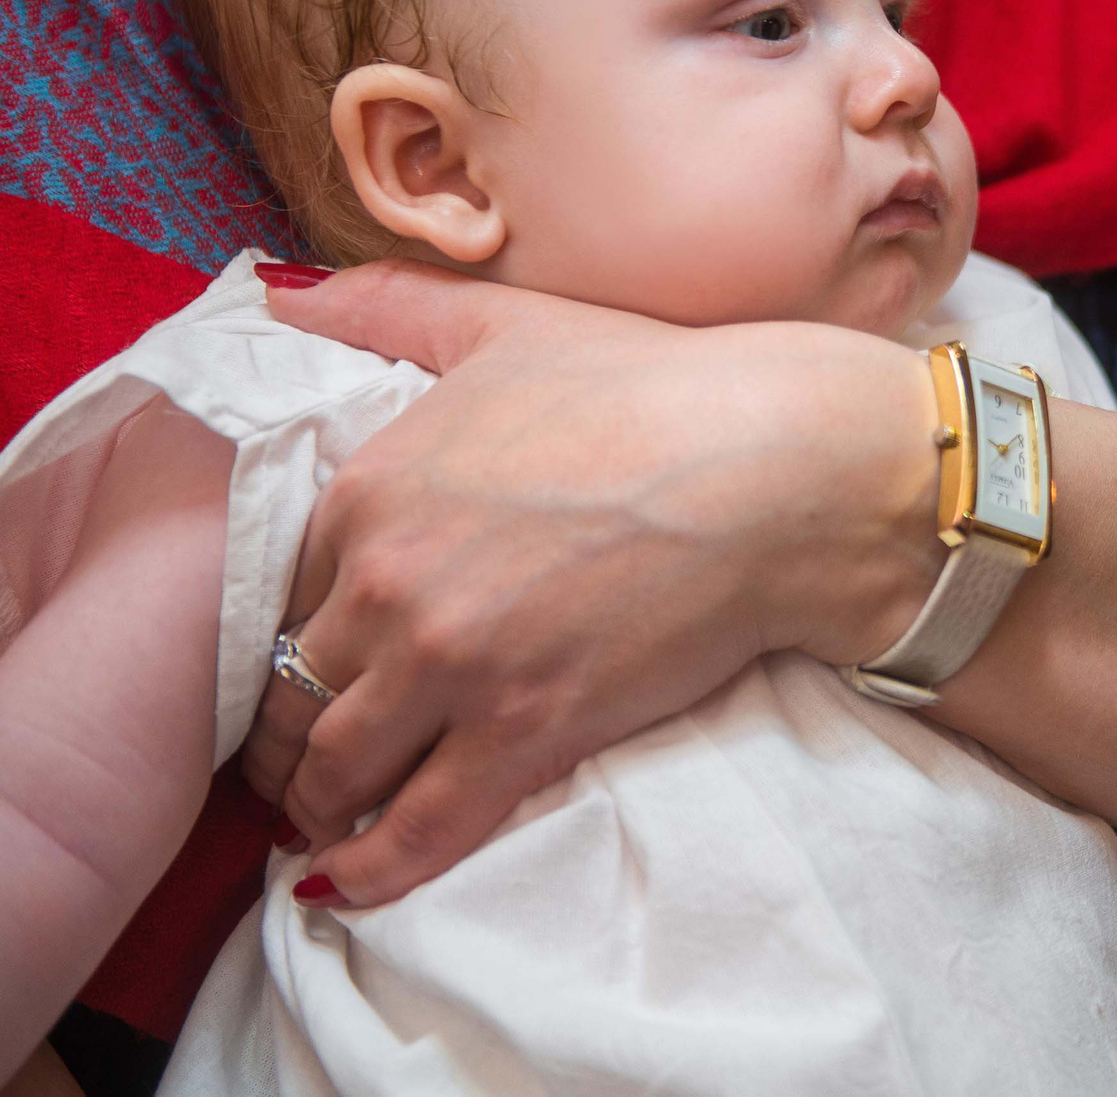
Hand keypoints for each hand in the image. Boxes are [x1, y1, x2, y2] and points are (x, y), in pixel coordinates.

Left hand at [244, 260, 943, 906]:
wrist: (778, 467)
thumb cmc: (655, 385)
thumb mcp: (507, 328)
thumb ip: (386, 309)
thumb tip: (284, 298)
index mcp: (373, 489)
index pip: (274, 594)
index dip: (285, 634)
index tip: (302, 662)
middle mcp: (393, 584)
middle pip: (290, 694)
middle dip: (286, 732)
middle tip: (300, 755)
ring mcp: (456, 667)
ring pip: (334, 769)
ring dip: (319, 803)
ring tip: (329, 817)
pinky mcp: (527, 733)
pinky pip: (419, 829)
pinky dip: (376, 867)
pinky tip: (354, 882)